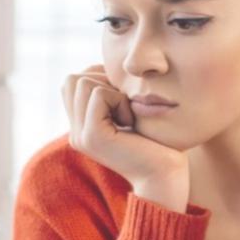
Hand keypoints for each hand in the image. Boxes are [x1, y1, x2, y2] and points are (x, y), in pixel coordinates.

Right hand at [61, 64, 188, 191]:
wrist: (166, 174)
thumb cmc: (157, 141)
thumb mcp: (128, 110)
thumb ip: (110, 93)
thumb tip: (104, 65)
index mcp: (81, 127)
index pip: (72, 81)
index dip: (99, 78)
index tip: (123, 100)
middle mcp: (75, 132)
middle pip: (72, 79)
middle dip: (103, 82)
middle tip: (125, 108)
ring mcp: (80, 135)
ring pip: (83, 82)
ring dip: (113, 92)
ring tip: (128, 117)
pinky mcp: (92, 136)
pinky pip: (99, 94)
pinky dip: (120, 100)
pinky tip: (130, 122)